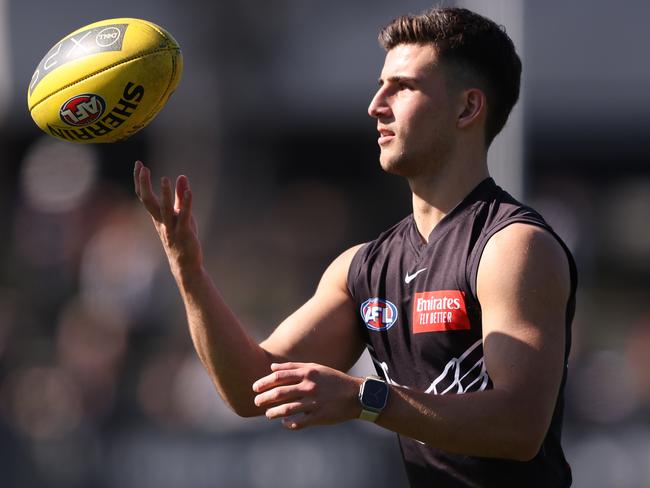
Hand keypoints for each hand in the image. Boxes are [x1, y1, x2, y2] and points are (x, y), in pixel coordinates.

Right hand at [134, 160, 202, 277]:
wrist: (186, 265)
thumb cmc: (183, 239)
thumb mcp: (182, 215)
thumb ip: (181, 197)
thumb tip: (181, 176)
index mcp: (158, 217)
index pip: (144, 196)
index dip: (140, 181)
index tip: (139, 164)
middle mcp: (161, 221)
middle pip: (148, 201)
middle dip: (144, 184)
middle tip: (142, 167)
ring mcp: (172, 228)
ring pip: (165, 210)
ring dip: (165, 194)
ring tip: (164, 179)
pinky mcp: (185, 233)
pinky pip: (184, 217)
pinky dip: (186, 204)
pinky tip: (189, 192)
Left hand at [252, 362, 362, 429]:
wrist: (356, 395)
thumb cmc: (334, 379)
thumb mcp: (316, 368)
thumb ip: (294, 367)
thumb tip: (272, 368)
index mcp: (308, 373)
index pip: (279, 377)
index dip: (264, 382)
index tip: (255, 387)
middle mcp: (310, 386)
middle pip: (280, 392)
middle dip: (264, 398)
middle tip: (256, 401)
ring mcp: (314, 402)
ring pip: (287, 409)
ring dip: (274, 412)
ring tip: (267, 414)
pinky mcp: (319, 416)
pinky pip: (299, 422)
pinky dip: (289, 423)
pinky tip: (284, 423)